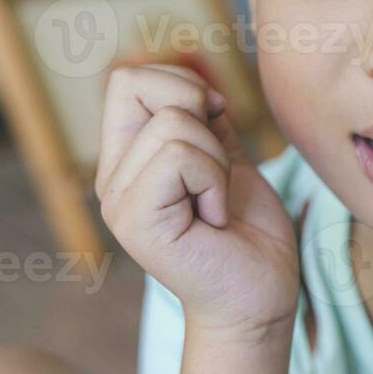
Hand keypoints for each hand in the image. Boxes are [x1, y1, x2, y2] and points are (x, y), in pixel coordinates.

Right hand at [95, 65, 299, 339]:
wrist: (261, 294)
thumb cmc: (247, 229)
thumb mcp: (223, 156)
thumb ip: (201, 119)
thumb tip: (196, 83)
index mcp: (127, 158)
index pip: (128, 79)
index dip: (181, 85)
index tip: (214, 127)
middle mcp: (112, 178)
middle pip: (134, 84)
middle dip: (196, 109)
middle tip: (213, 167)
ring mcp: (117, 201)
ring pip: (171, 123)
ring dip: (215, 159)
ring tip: (215, 202)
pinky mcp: (135, 222)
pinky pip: (177, 157)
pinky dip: (213, 179)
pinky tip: (214, 217)